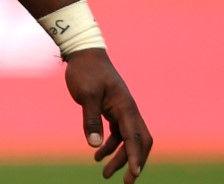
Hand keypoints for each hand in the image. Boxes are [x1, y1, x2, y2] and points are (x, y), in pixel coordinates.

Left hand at [64, 49, 152, 181]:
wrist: (83, 53)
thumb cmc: (86, 71)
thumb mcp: (86, 94)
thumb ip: (91, 119)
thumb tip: (95, 146)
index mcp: (125, 106)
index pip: (135, 137)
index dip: (135, 157)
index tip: (133, 175)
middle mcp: (128, 109)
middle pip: (140, 141)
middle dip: (135, 162)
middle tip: (127, 182)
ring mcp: (121, 110)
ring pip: (128, 140)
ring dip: (121, 157)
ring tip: (105, 174)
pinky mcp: (112, 110)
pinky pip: (118, 133)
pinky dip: (111, 146)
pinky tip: (98, 155)